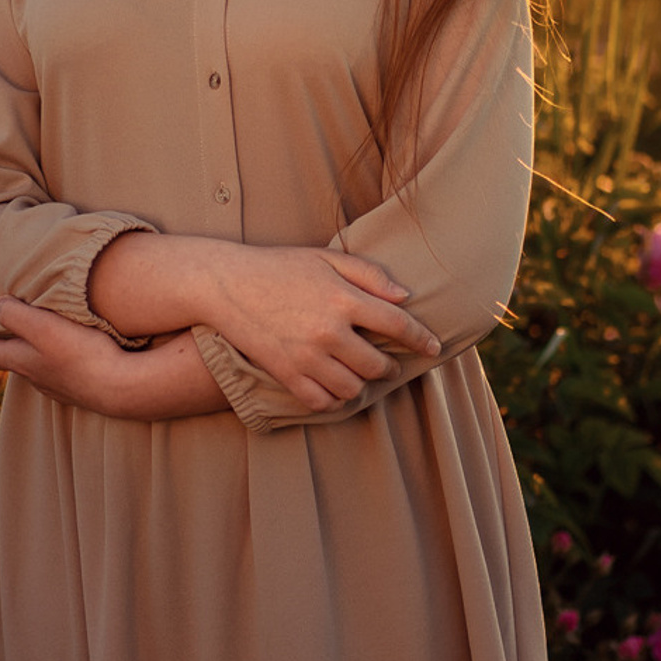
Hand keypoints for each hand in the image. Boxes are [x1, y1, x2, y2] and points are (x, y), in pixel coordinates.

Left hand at [0, 298, 141, 414]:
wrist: (122, 388)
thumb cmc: (82, 355)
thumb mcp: (43, 327)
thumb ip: (15, 314)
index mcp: (21, 361)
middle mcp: (35, 377)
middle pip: (6, 359)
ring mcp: (58, 385)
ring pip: (33, 364)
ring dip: (26, 347)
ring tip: (30, 327)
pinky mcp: (81, 387)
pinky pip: (59, 368)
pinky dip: (52, 354)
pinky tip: (65, 345)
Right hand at [204, 247, 442, 413]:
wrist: (227, 284)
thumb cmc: (279, 266)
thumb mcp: (326, 259)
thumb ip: (369, 275)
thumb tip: (404, 297)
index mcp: (343, 298)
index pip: (398, 325)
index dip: (422, 339)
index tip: (434, 347)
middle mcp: (329, 331)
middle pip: (378, 364)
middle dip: (389, 365)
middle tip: (387, 362)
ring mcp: (306, 356)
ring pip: (353, 388)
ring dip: (362, 383)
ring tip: (359, 373)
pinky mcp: (286, 373)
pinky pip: (322, 401)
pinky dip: (334, 398)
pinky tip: (334, 386)